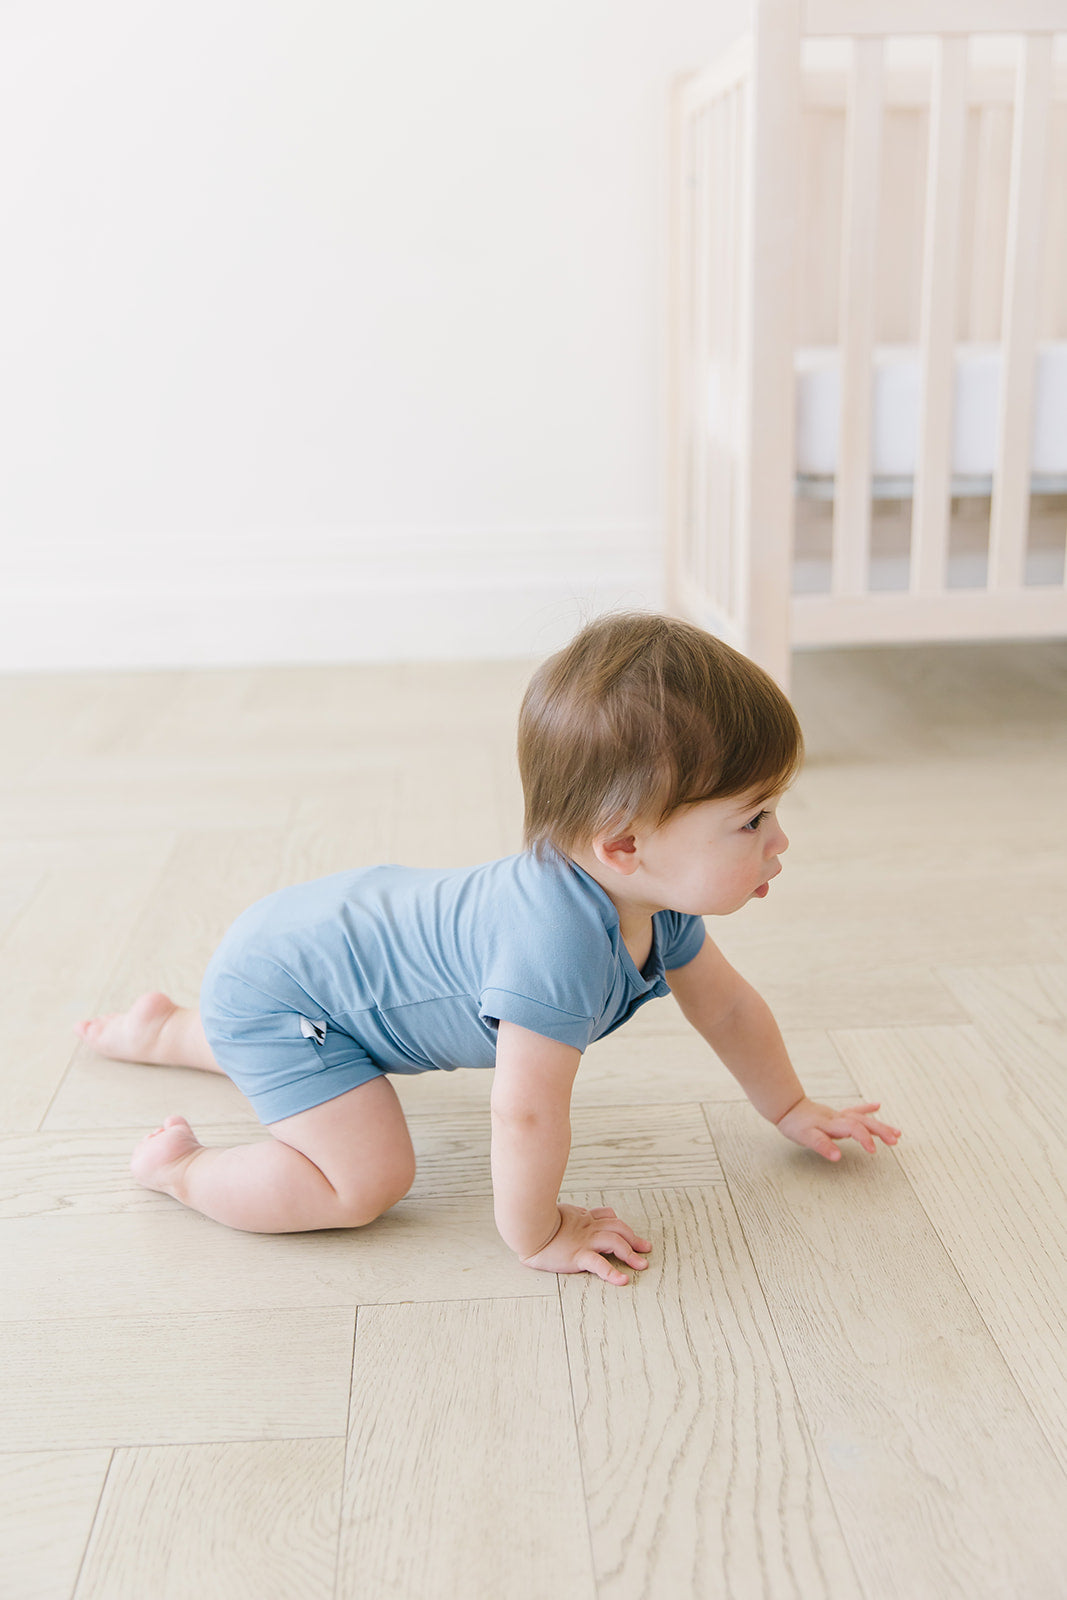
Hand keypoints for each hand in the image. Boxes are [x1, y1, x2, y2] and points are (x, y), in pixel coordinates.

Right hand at [520, 1203, 651, 1285]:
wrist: (527, 1227)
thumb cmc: (537, 1220)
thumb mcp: (558, 1213)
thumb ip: (571, 1215)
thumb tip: (579, 1212)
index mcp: (582, 1218)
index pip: (607, 1216)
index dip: (620, 1224)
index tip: (629, 1233)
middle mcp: (587, 1228)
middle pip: (618, 1228)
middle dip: (634, 1238)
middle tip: (645, 1248)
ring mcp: (584, 1241)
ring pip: (614, 1242)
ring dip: (630, 1254)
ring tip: (641, 1265)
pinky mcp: (577, 1255)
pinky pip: (599, 1264)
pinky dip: (612, 1272)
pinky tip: (622, 1280)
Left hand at [775, 1097, 900, 1160]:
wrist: (787, 1107)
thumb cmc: (796, 1125)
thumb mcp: (806, 1138)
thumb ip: (822, 1146)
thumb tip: (838, 1157)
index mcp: (833, 1124)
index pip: (853, 1129)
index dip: (864, 1139)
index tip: (874, 1151)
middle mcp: (839, 1118)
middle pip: (863, 1122)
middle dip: (880, 1130)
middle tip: (895, 1140)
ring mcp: (839, 1115)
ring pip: (863, 1118)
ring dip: (880, 1125)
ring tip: (897, 1133)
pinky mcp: (837, 1115)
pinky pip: (855, 1110)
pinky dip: (866, 1109)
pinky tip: (877, 1105)